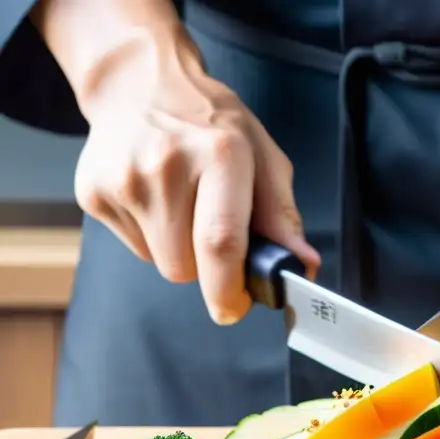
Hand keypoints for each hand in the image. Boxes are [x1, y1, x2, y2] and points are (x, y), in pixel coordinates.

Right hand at [73, 57, 319, 323]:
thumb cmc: (214, 127)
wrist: (141, 84)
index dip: (229, 289)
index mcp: (220, 155)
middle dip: (209, 269)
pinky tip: (156, 199)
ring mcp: (123, 179)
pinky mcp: (92, 191)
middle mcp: (166, 165)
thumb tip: (303, 267)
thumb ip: (283, 217)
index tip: (236, 307)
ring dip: (180, 253)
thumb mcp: (264, 158)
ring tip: (184, 207)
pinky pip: (135, 248)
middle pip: (186, 267)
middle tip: (216, 235)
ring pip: (161, 263)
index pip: (220, 242)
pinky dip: (152, 237)